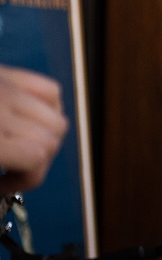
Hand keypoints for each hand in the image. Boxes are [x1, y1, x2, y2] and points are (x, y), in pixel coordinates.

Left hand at [0, 65, 68, 193]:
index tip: (4, 186)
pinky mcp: (7, 74)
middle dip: (36, 163)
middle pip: (51, 141)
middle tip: (11, 169)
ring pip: (58, 119)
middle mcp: (2, 108)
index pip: (37, 156)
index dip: (27, 180)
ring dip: (45, 138)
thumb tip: (7, 186)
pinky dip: (49, 108)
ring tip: (20, 145)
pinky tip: (28, 120)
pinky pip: (50, 91)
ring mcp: (7, 87)